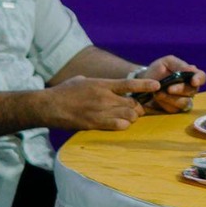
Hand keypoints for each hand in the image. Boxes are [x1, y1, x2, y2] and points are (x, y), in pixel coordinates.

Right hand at [43, 75, 158, 130]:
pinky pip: (118, 125)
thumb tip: (102, 84)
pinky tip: (121, 124)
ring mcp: (100, 111)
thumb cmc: (64, 92)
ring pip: (128, 116)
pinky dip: (123, 125)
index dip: (145, 85)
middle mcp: (104, 97)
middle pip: (133, 104)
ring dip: (131, 118)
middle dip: (137, 108)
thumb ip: (96, 83)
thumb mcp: (81, 80)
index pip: (129, 84)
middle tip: (135, 110)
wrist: (48, 105)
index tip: (157, 86)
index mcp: (102, 84)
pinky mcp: (94, 123)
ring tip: (127, 118)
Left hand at [140, 55, 205, 113]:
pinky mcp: (174, 109)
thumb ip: (179, 65)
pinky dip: (164, 103)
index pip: (202, 77)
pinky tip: (157, 98)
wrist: (143, 81)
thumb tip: (192, 69)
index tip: (193, 81)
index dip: (199, 79)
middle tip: (168, 88)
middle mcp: (190, 88)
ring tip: (158, 93)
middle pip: (193, 91)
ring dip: (171, 98)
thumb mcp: (167, 62)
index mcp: (191, 75)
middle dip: (180, 89)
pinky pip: (173, 109)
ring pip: (184, 102)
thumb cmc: (158, 70)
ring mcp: (183, 100)